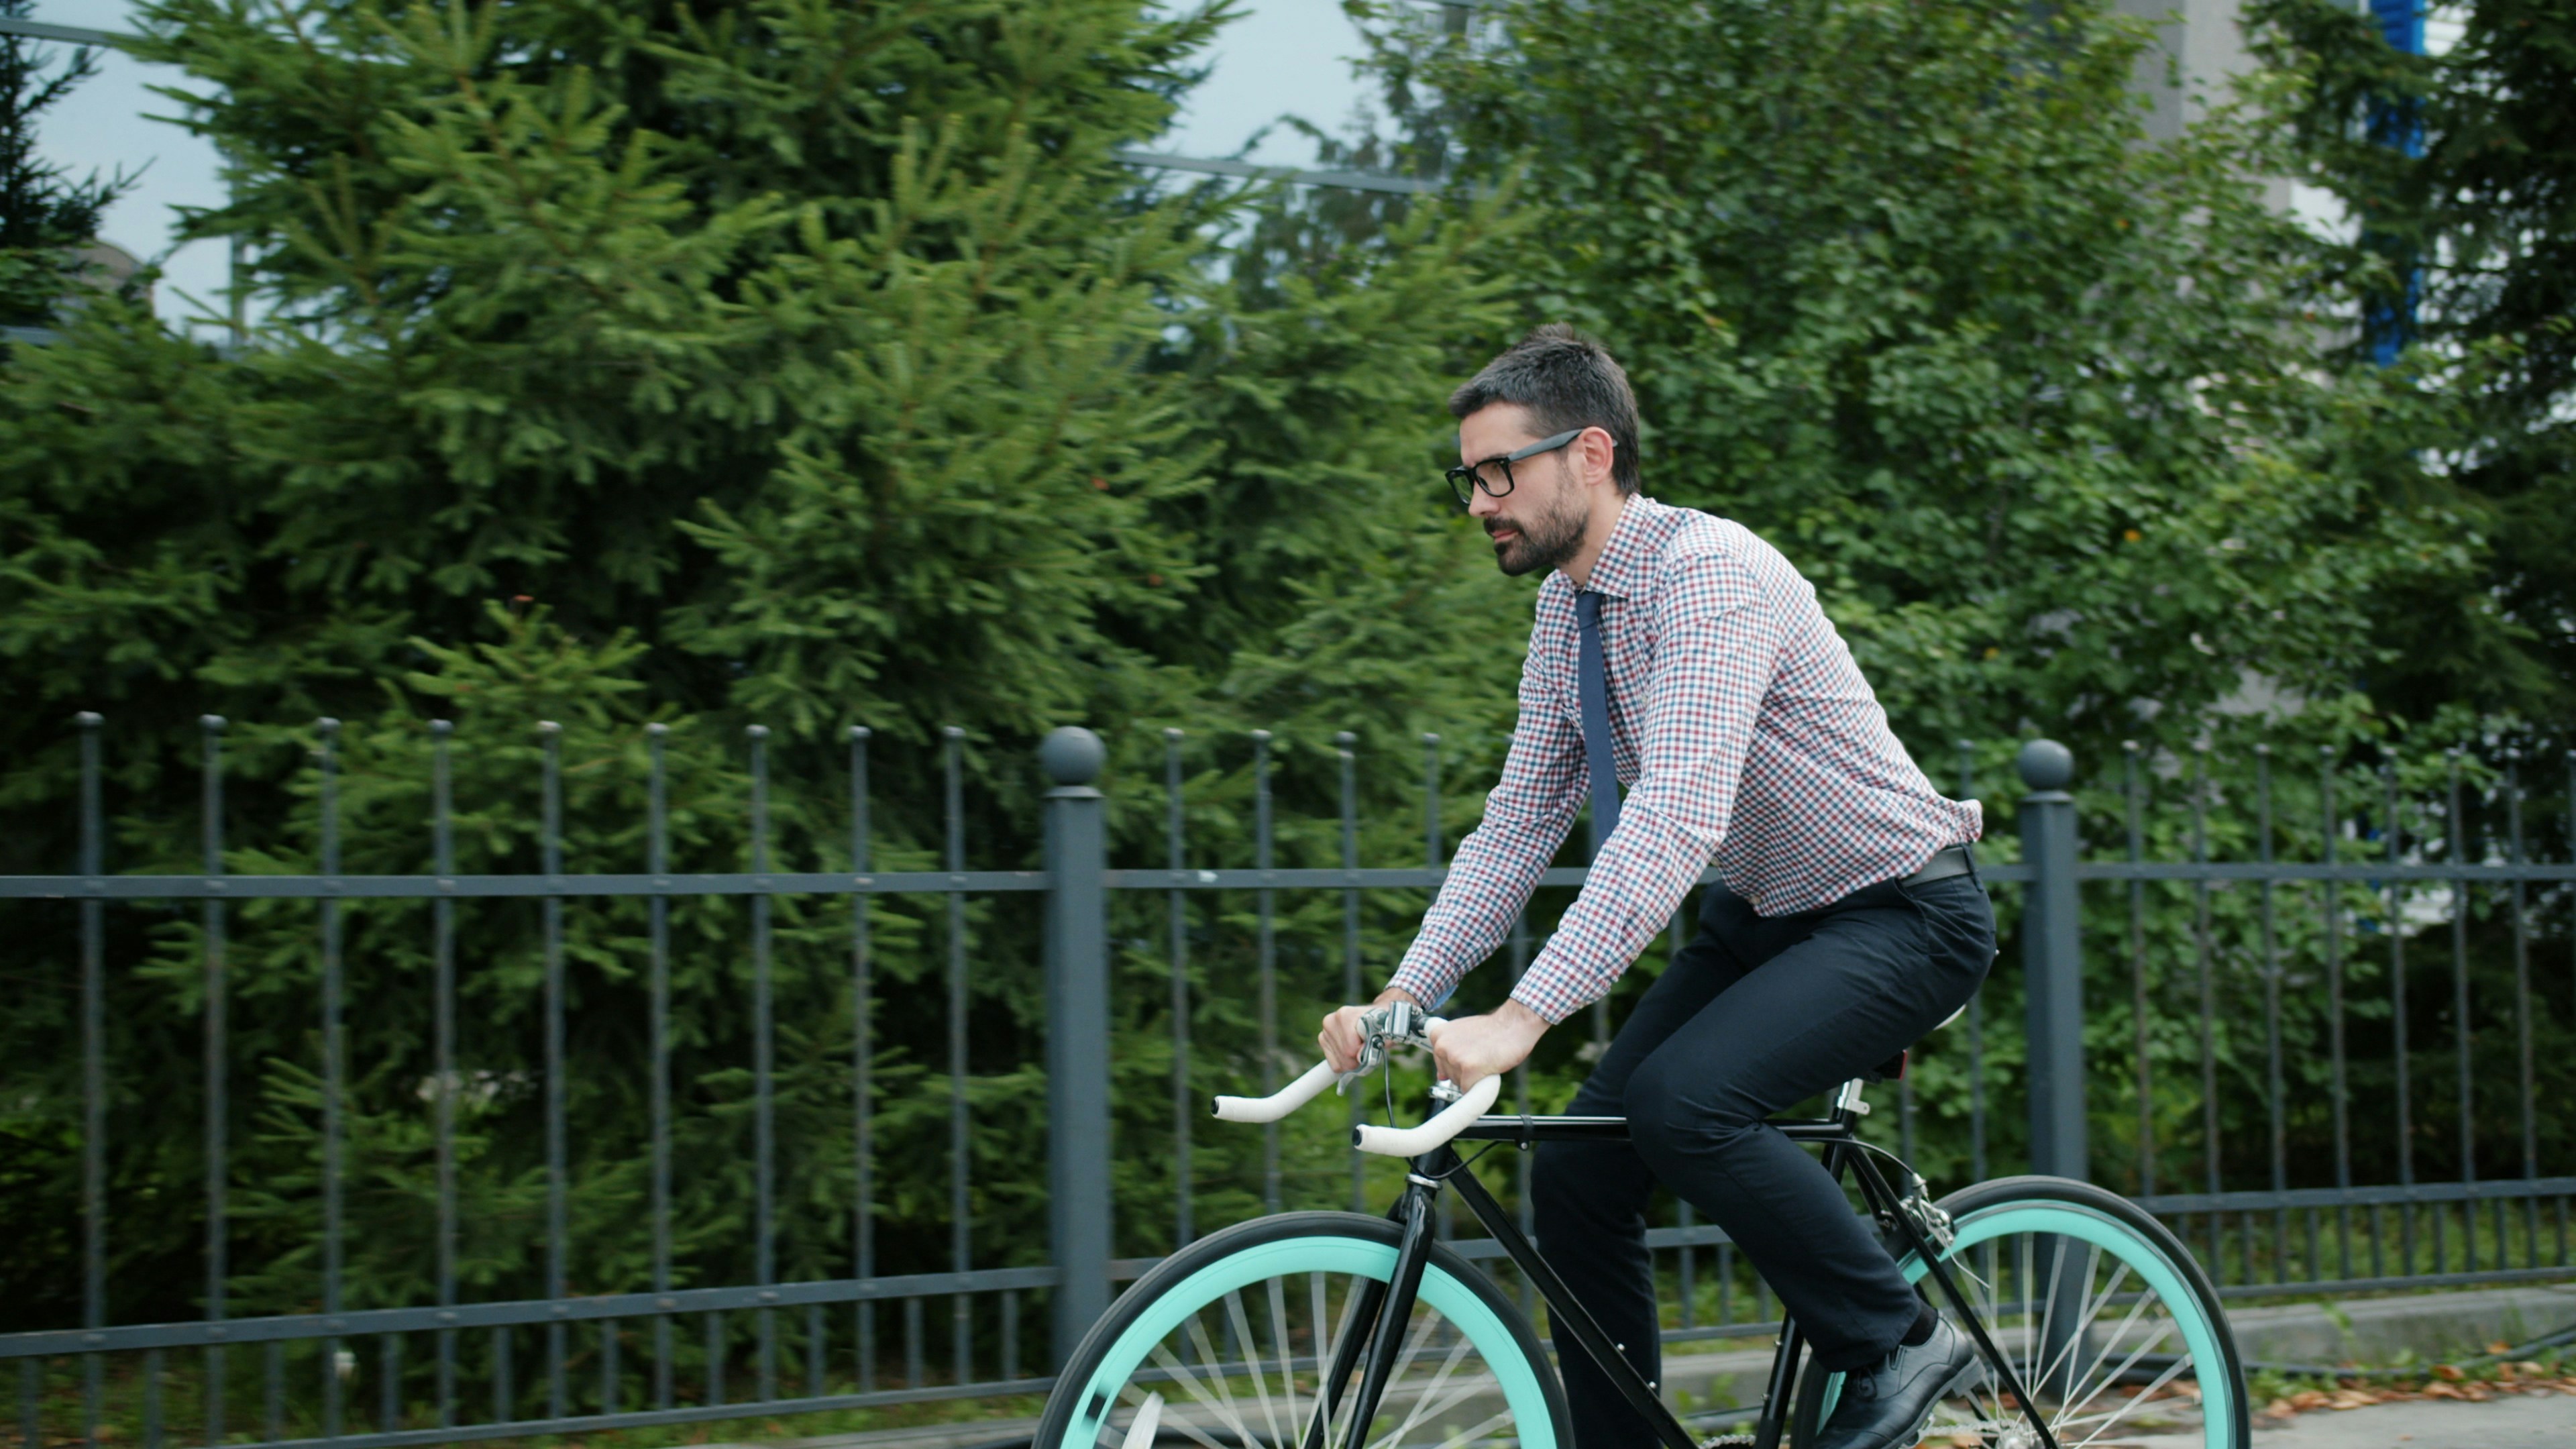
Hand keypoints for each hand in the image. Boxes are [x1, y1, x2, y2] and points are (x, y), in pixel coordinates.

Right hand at [1319, 987, 1420, 1072]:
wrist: (1374, 1017)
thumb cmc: (1381, 1024)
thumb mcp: (1386, 1032)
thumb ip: (1376, 1043)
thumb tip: (1360, 1056)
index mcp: (1345, 1015)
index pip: (1351, 1048)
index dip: (1365, 1052)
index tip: (1373, 1044)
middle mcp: (1331, 1021)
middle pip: (1345, 1056)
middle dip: (1359, 1059)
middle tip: (1369, 1049)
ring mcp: (1325, 1032)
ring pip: (1340, 1063)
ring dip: (1353, 1062)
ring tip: (1361, 1049)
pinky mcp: (1323, 1041)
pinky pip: (1335, 1065)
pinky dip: (1346, 1064)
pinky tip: (1352, 1053)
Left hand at [1427, 1002, 1548, 1088]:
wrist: (1514, 1024)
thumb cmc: (1493, 1030)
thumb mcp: (1464, 1034)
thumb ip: (1451, 1051)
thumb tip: (1441, 1076)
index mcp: (1438, 1035)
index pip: (1440, 1063)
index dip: (1457, 1063)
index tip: (1470, 1055)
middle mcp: (1442, 1046)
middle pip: (1448, 1075)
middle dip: (1464, 1072)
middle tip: (1481, 1057)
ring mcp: (1455, 1058)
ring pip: (1458, 1083)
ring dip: (1473, 1078)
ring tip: (1486, 1060)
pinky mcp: (1468, 1070)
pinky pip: (1468, 1090)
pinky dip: (1479, 1086)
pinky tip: (1488, 1071)